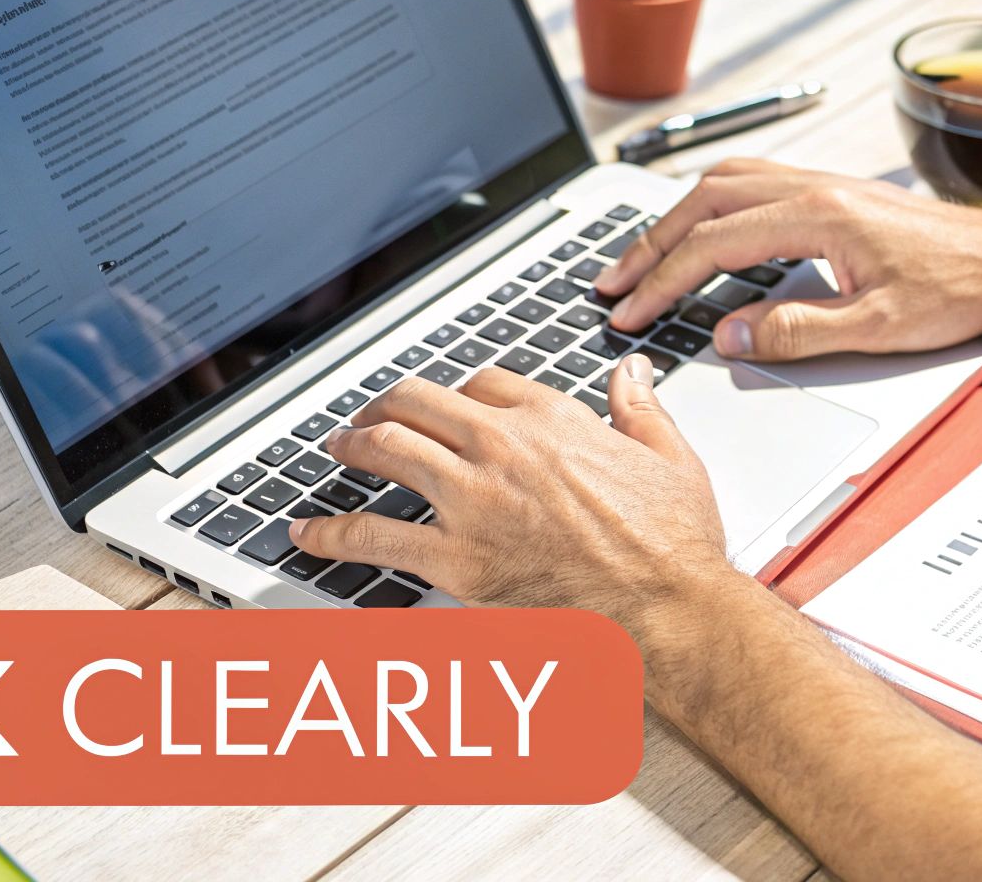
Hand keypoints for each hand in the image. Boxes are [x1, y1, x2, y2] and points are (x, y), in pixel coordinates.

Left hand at [288, 354, 734, 629]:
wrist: (666, 607)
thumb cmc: (672, 544)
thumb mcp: (669, 457)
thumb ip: (640, 409)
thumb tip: (630, 374)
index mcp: (552, 419)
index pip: (483, 382)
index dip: (460, 392)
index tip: (451, 406)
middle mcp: (502, 448)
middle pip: (419, 401)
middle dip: (386, 402)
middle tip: (370, 414)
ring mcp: (472, 501)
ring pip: (387, 448)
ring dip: (353, 443)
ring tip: (337, 448)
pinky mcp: (456, 559)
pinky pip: (374, 537)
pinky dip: (331, 533)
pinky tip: (308, 532)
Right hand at [594, 158, 981, 359]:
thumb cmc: (958, 291)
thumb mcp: (877, 329)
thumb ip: (797, 332)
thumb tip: (730, 335)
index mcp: (817, 216)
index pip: (713, 244)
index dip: (662, 281)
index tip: (631, 310)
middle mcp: (813, 188)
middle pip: (702, 202)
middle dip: (649, 244)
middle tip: (614, 284)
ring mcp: (821, 184)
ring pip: (723, 183)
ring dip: (675, 217)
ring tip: (643, 256)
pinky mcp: (832, 193)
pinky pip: (750, 183)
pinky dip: (709, 204)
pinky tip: (702, 228)